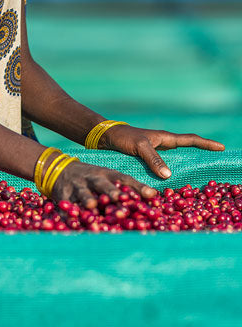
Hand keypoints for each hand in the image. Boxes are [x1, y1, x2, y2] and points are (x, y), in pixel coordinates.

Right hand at [49, 160, 155, 207]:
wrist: (58, 168)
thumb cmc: (92, 178)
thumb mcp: (107, 177)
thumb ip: (127, 187)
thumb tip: (155, 197)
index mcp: (106, 174)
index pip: (124, 179)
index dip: (138, 186)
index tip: (151, 194)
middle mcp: (92, 178)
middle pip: (102, 183)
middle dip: (110, 190)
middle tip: (119, 197)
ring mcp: (76, 185)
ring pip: (83, 192)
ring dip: (87, 198)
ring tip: (91, 205)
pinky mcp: (62, 193)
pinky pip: (65, 204)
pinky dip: (68, 212)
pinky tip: (71, 220)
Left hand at [101, 125, 224, 178]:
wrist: (105, 138)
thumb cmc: (123, 138)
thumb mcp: (139, 147)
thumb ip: (153, 160)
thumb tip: (169, 176)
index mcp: (164, 138)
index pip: (190, 140)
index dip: (206, 144)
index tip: (221, 148)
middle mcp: (162, 146)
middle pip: (186, 153)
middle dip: (199, 159)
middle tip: (212, 169)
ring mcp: (155, 154)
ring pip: (174, 164)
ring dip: (183, 172)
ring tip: (195, 183)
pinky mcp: (146, 162)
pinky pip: (162, 171)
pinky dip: (168, 178)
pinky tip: (171, 189)